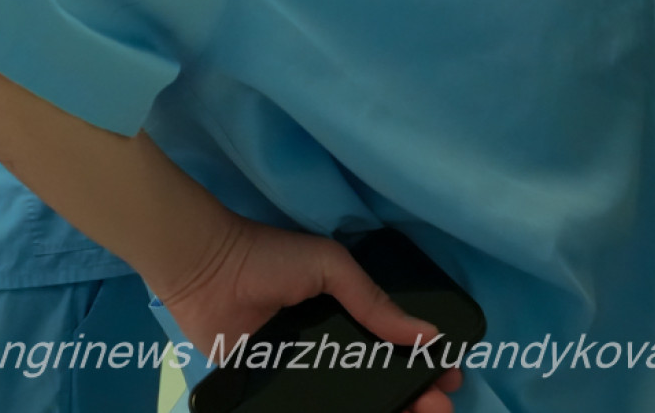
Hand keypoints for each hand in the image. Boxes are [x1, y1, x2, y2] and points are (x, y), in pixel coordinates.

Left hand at [158, 216, 461, 412]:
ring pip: (347, 399)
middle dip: (413, 397)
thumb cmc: (267, 256)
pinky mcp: (273, 386)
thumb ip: (373, 301)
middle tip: (435, 408)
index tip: (450, 379)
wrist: (203, 268)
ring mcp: (301, 369)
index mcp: (344, 313)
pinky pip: (308, 406)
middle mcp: (327, 344)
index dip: (424, 364)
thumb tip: (429, 337)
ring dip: (384, 411)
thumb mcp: (329, 266)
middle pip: (377, 379)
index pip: (393, 345)